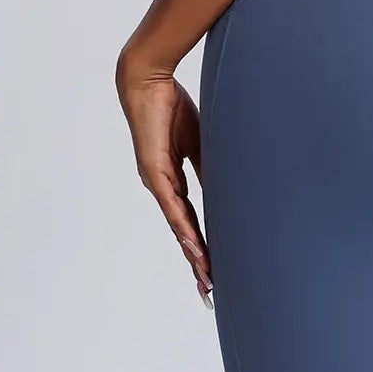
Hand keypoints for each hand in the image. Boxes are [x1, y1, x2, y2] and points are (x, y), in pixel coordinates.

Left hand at [116, 53, 211, 305]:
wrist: (147, 80)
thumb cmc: (171, 106)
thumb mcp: (199, 143)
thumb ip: (208, 168)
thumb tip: (225, 190)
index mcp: (174, 181)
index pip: (192, 221)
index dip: (203, 246)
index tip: (213, 269)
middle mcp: (163, 187)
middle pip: (184, 233)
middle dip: (197, 263)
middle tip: (208, 291)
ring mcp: (157, 183)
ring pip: (179, 228)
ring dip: (193, 255)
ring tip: (206, 280)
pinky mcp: (155, 173)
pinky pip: (174, 208)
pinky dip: (185, 230)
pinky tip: (195, 249)